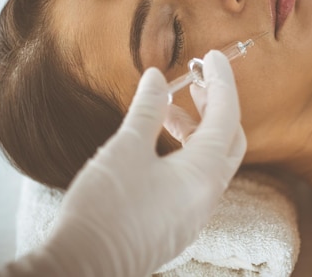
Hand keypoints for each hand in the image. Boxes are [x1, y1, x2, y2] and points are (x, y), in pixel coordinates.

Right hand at [38, 51, 245, 276]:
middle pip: (228, 139)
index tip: (214, 55)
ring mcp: (195, 212)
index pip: (226, 115)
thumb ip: (148, 108)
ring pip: (210, 160)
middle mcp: (208, 194)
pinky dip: (186, 153)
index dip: (221, 81)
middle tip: (196, 79)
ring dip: (195, 129)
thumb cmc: (106, 206)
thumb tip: (158, 77)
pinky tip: (158, 142)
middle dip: (215, 105)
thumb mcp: (127, 146)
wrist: (84, 265)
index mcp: (204, 173)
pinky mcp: (178, 223)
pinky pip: (195, 179)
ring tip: (165, 109)